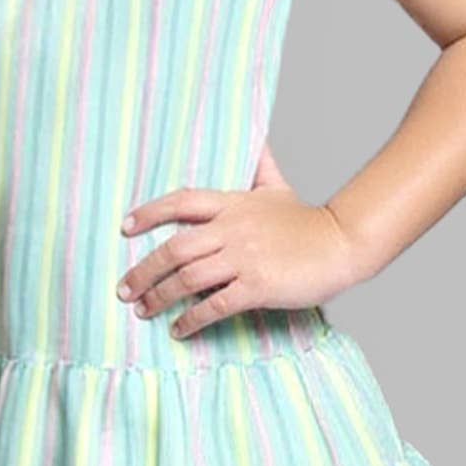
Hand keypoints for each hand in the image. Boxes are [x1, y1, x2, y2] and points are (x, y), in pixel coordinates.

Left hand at [117, 146, 360, 338]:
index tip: (125, 227)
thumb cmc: (307, 221)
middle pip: (174, 248)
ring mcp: (244, 258)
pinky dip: (191, 319)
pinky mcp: (258, 286)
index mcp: (233, 204)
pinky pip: (214, 305)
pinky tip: (179, 330)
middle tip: (124, 289)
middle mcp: (233, 229)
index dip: (149, 213)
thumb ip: (260, 165)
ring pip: (188, 278)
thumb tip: (255, 136)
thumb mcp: (277, 187)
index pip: (181, 202)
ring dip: (160, 297)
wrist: (341, 244)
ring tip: (143, 310)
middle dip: (144, 271)